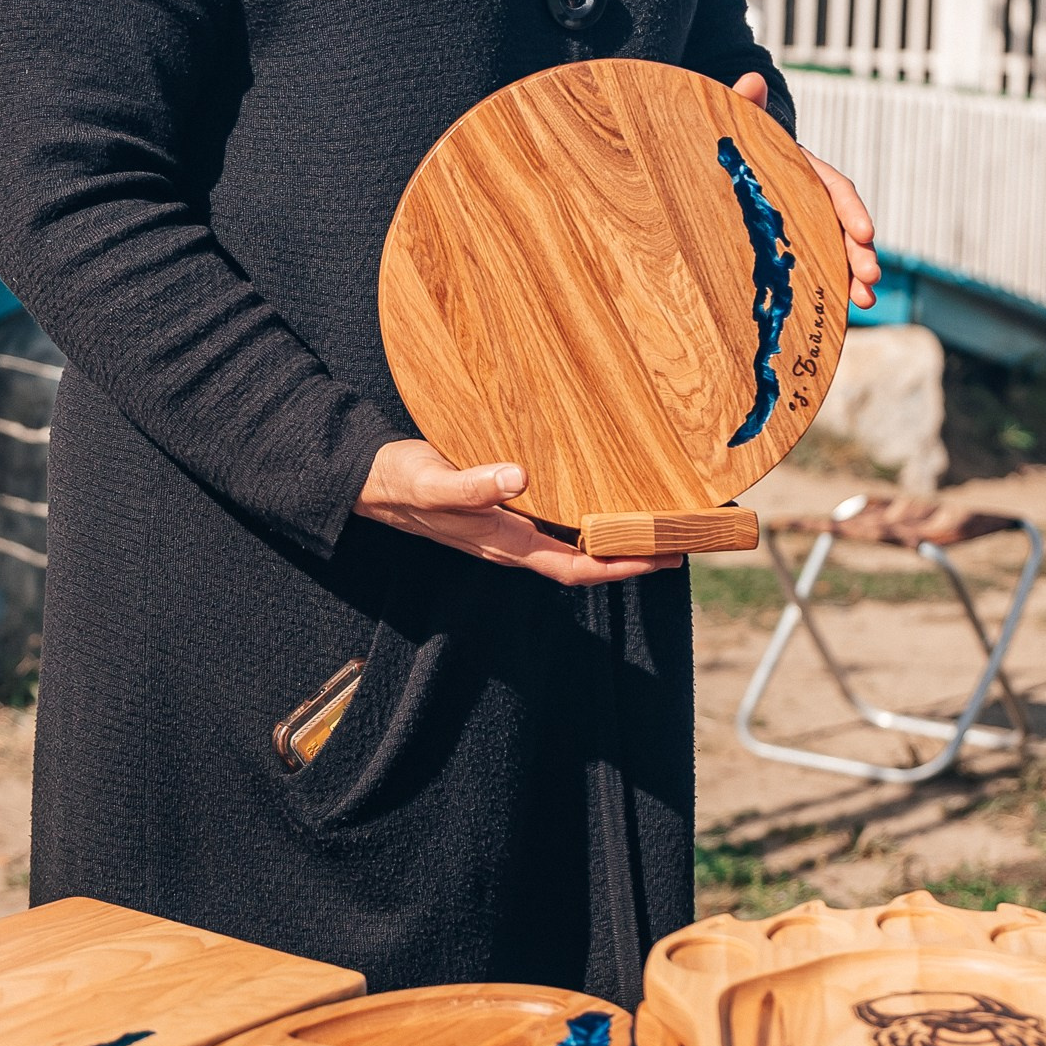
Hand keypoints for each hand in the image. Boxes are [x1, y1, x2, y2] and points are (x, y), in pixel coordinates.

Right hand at [354, 440, 667, 582]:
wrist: (369, 480)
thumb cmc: (400, 481)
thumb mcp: (432, 480)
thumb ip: (471, 483)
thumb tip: (518, 478)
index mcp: (501, 542)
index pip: (573, 566)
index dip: (618, 567)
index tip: (661, 557)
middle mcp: (510, 543)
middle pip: (582, 562)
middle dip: (628, 558)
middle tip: (677, 543)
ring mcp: (505, 530)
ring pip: (570, 546)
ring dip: (610, 541)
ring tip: (650, 524)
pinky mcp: (500, 511)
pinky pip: (553, 525)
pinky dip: (584, 520)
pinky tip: (600, 500)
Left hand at [732, 73, 880, 309]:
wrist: (717, 160)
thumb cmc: (728, 142)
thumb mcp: (735, 124)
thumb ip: (743, 105)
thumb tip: (751, 79)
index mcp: (802, 168)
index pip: (833, 187)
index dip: (850, 210)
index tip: (865, 232)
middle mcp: (810, 196)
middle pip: (842, 225)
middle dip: (860, 253)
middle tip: (870, 281)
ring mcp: (802, 221)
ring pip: (835, 249)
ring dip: (854, 275)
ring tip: (865, 303)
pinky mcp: (790, 243)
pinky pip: (815, 265)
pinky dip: (830, 286)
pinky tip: (840, 311)